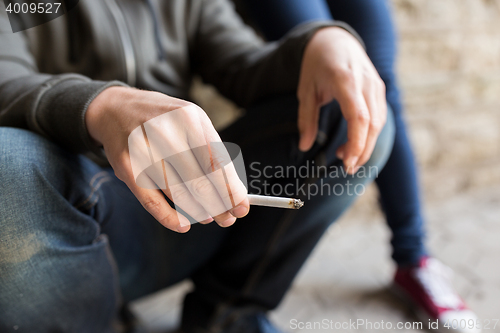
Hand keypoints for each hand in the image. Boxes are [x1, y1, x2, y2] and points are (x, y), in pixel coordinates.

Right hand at [85, 87, 248, 232]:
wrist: (115, 109)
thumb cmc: (164, 121)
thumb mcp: (191, 123)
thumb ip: (212, 153)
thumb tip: (234, 193)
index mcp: (189, 117)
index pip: (216, 162)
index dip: (231, 190)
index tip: (242, 207)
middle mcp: (165, 131)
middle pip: (199, 181)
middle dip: (218, 205)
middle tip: (228, 218)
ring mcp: (143, 149)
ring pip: (178, 193)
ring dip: (198, 211)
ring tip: (208, 217)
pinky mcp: (127, 167)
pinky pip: (152, 201)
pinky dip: (169, 218)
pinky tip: (183, 225)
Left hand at [298, 27, 386, 173]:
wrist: (335, 41)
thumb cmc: (317, 66)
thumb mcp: (305, 90)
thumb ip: (306, 119)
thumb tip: (304, 147)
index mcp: (345, 81)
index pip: (359, 117)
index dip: (357, 143)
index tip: (347, 163)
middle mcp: (366, 83)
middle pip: (373, 124)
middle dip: (362, 151)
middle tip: (347, 169)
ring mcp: (376, 85)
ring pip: (379, 123)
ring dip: (365, 145)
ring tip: (345, 157)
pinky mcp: (379, 89)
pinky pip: (379, 117)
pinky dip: (369, 134)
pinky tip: (353, 144)